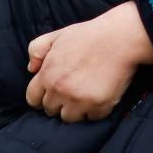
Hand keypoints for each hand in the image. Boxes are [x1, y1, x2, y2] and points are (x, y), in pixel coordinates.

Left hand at [26, 2, 152, 121]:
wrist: (121, 37)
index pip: (32, 99)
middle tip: (74, 89)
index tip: (52, 92)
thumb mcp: (58, 35)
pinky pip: (91, 118)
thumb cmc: (90, 35)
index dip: (42, 96)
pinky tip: (100, 94)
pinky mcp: (98, 106)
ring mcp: (79, 100)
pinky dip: (96, 110)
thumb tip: (31, 69)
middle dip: (59, 101)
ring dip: (76, 109)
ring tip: (87, 93)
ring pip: (69, 117)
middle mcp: (60, 90)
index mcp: (48, 74)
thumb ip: (37, 49)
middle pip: (50, 110)